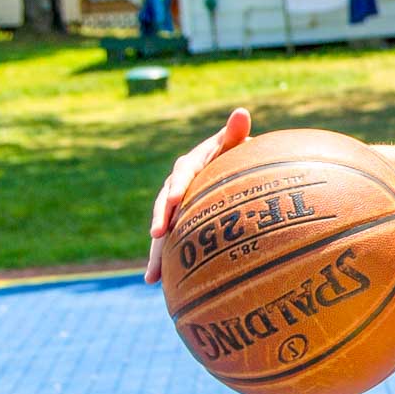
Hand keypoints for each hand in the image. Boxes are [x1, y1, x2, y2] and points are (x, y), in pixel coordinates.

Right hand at [143, 108, 251, 282]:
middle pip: (166, 203)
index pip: (182, 174)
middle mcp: (177, 185)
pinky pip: (169, 241)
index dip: (178, 186)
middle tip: (158, 235)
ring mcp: (175, 206)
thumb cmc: (235, 155)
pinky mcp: (178, 222)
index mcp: (190, 165)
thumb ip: (235, 133)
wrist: (229, 171)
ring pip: (164, 226)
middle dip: (161, 219)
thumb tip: (242, 112)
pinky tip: (153, 282)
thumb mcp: (233, 144)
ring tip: (153, 273)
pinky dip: (160, 261)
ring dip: (156, 249)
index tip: (175, 199)